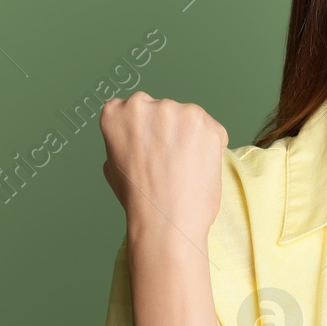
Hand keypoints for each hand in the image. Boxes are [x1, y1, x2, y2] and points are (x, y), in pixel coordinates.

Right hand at [99, 90, 228, 244]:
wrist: (165, 221)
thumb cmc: (139, 199)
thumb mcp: (113, 165)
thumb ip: (124, 140)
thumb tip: (137, 135)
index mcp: (116, 113)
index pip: (133, 108)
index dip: (145, 130)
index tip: (149, 148)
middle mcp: (144, 104)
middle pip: (163, 110)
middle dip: (169, 130)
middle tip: (168, 162)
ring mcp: (176, 111)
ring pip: (189, 118)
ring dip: (191, 136)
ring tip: (183, 168)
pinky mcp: (206, 123)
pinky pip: (213, 130)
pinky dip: (211, 146)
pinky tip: (199, 167)